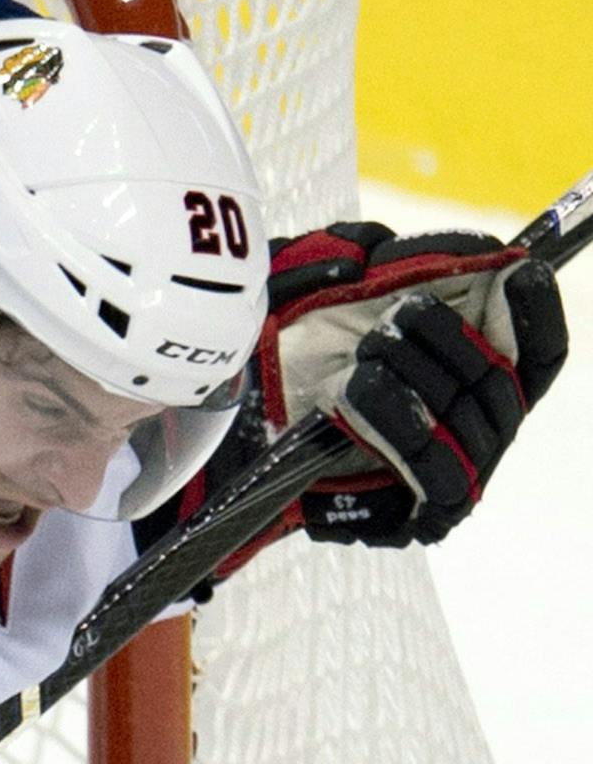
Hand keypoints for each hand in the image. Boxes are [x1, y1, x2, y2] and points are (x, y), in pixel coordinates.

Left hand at [258, 222, 566, 545]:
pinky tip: (358, 390)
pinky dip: (402, 423)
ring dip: (418, 373)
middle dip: (452, 336)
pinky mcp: (423, 515)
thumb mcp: (322, 283)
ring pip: (476, 421)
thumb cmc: (283, 353)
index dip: (536, 313)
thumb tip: (451, 248)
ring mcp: (454, 473)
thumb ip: (378, 256)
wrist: (227, 422)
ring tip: (366, 350)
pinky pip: (442, 474)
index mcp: (470, 371)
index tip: (519, 271)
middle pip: (506, 380)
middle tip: (399, 312)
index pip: (537, 352)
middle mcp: (474, 425)